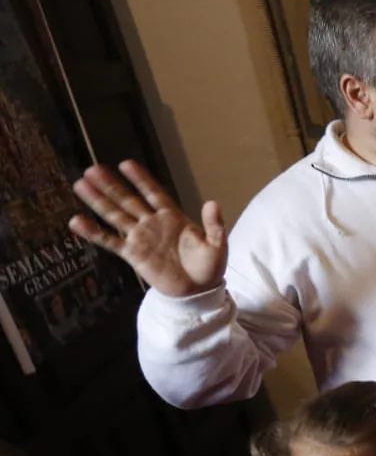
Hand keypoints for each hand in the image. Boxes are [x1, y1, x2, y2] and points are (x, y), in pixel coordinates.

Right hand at [68, 162, 227, 298]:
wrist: (198, 292)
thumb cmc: (209, 267)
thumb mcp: (218, 245)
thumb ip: (214, 225)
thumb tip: (212, 203)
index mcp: (173, 217)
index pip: (154, 193)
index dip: (141, 179)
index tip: (125, 164)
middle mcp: (152, 224)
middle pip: (128, 200)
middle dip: (111, 185)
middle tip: (92, 169)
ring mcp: (140, 238)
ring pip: (115, 215)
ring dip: (98, 201)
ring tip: (81, 185)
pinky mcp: (133, 254)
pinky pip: (110, 241)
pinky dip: (93, 233)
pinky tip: (77, 222)